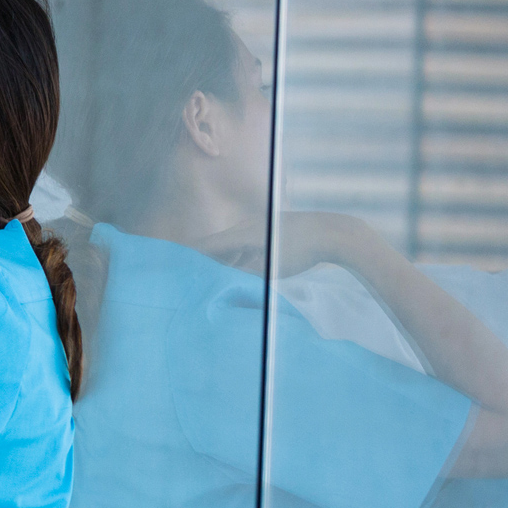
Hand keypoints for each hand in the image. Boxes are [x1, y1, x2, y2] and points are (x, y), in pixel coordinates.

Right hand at [192, 210, 375, 277]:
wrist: (336, 233)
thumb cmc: (302, 252)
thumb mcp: (269, 270)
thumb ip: (242, 275)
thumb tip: (222, 281)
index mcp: (241, 234)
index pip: (205, 246)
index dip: (187, 255)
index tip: (171, 264)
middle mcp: (246, 225)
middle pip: (217, 245)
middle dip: (204, 260)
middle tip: (188, 274)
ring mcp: (260, 225)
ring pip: (233, 244)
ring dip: (224, 259)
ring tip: (212, 274)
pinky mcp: (272, 229)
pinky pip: (247, 243)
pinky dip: (238, 255)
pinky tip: (241, 267)